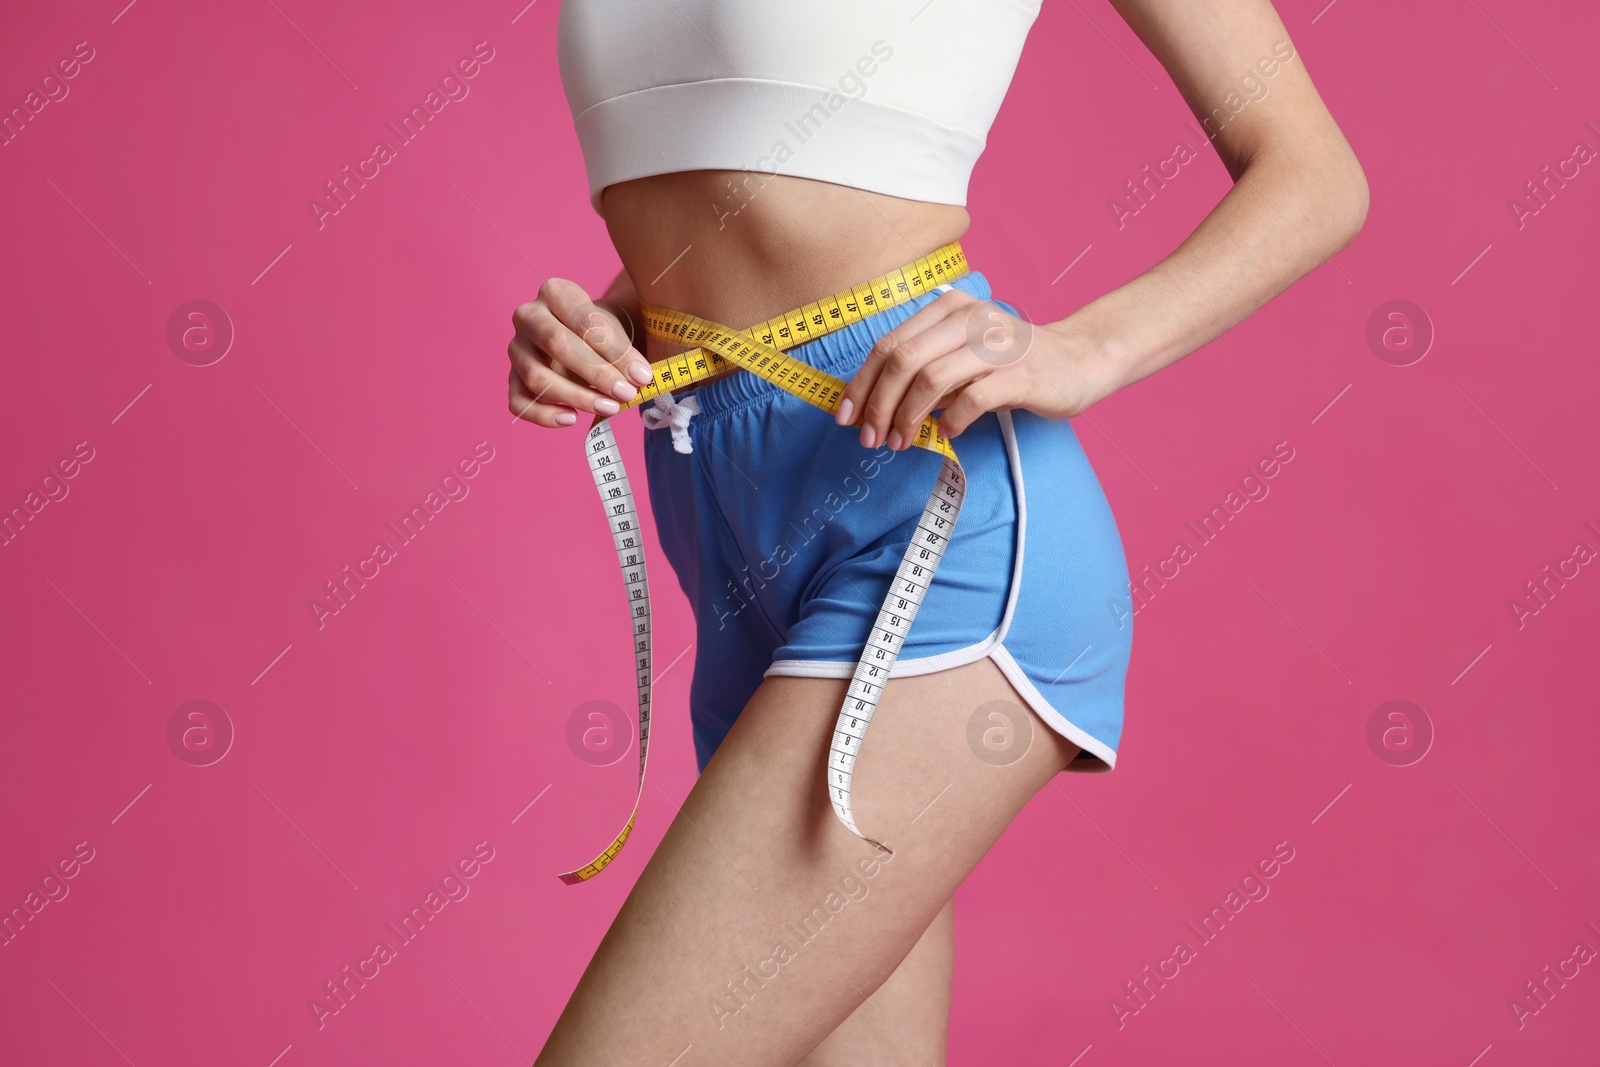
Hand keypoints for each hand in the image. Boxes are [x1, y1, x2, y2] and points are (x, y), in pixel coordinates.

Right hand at [508, 278, 653, 427]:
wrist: (581, 336)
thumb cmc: (598, 331)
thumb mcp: (614, 330)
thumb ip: (622, 351)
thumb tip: (638, 379)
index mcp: (555, 293)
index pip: (584, 321)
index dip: (614, 351)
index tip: (641, 376)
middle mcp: (529, 317)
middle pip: (556, 344)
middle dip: (597, 373)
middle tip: (627, 394)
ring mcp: (517, 349)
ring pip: (536, 377)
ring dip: (576, 397)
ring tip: (609, 407)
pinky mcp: (512, 378)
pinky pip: (519, 402)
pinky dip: (543, 416)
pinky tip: (571, 419)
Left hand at [835, 288, 1117, 448]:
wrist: (1080, 359)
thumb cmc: (1012, 362)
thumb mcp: (962, 353)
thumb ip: (923, 368)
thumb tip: (873, 405)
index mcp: (948, 308)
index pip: (888, 344)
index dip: (861, 384)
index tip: (846, 417)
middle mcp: (969, 318)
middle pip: (902, 361)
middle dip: (878, 405)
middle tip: (872, 439)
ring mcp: (995, 344)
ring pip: (931, 379)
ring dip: (907, 417)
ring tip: (901, 442)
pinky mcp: (1021, 372)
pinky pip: (972, 399)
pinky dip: (952, 420)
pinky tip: (947, 433)